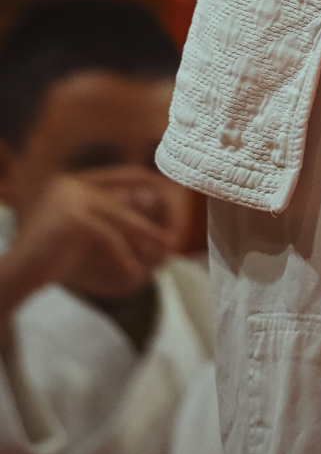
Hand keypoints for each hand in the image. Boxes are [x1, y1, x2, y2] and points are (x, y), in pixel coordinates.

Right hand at [0, 169, 179, 317]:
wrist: (12, 278)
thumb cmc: (45, 260)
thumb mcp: (79, 234)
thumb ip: (106, 219)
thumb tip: (145, 210)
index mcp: (72, 181)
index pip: (120, 175)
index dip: (147, 184)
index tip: (170, 196)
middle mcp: (71, 184)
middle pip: (122, 199)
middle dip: (148, 218)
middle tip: (171, 235)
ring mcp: (69, 200)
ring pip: (119, 218)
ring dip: (144, 236)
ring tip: (164, 249)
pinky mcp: (72, 221)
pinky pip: (108, 238)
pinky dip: (122, 255)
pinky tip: (131, 271)